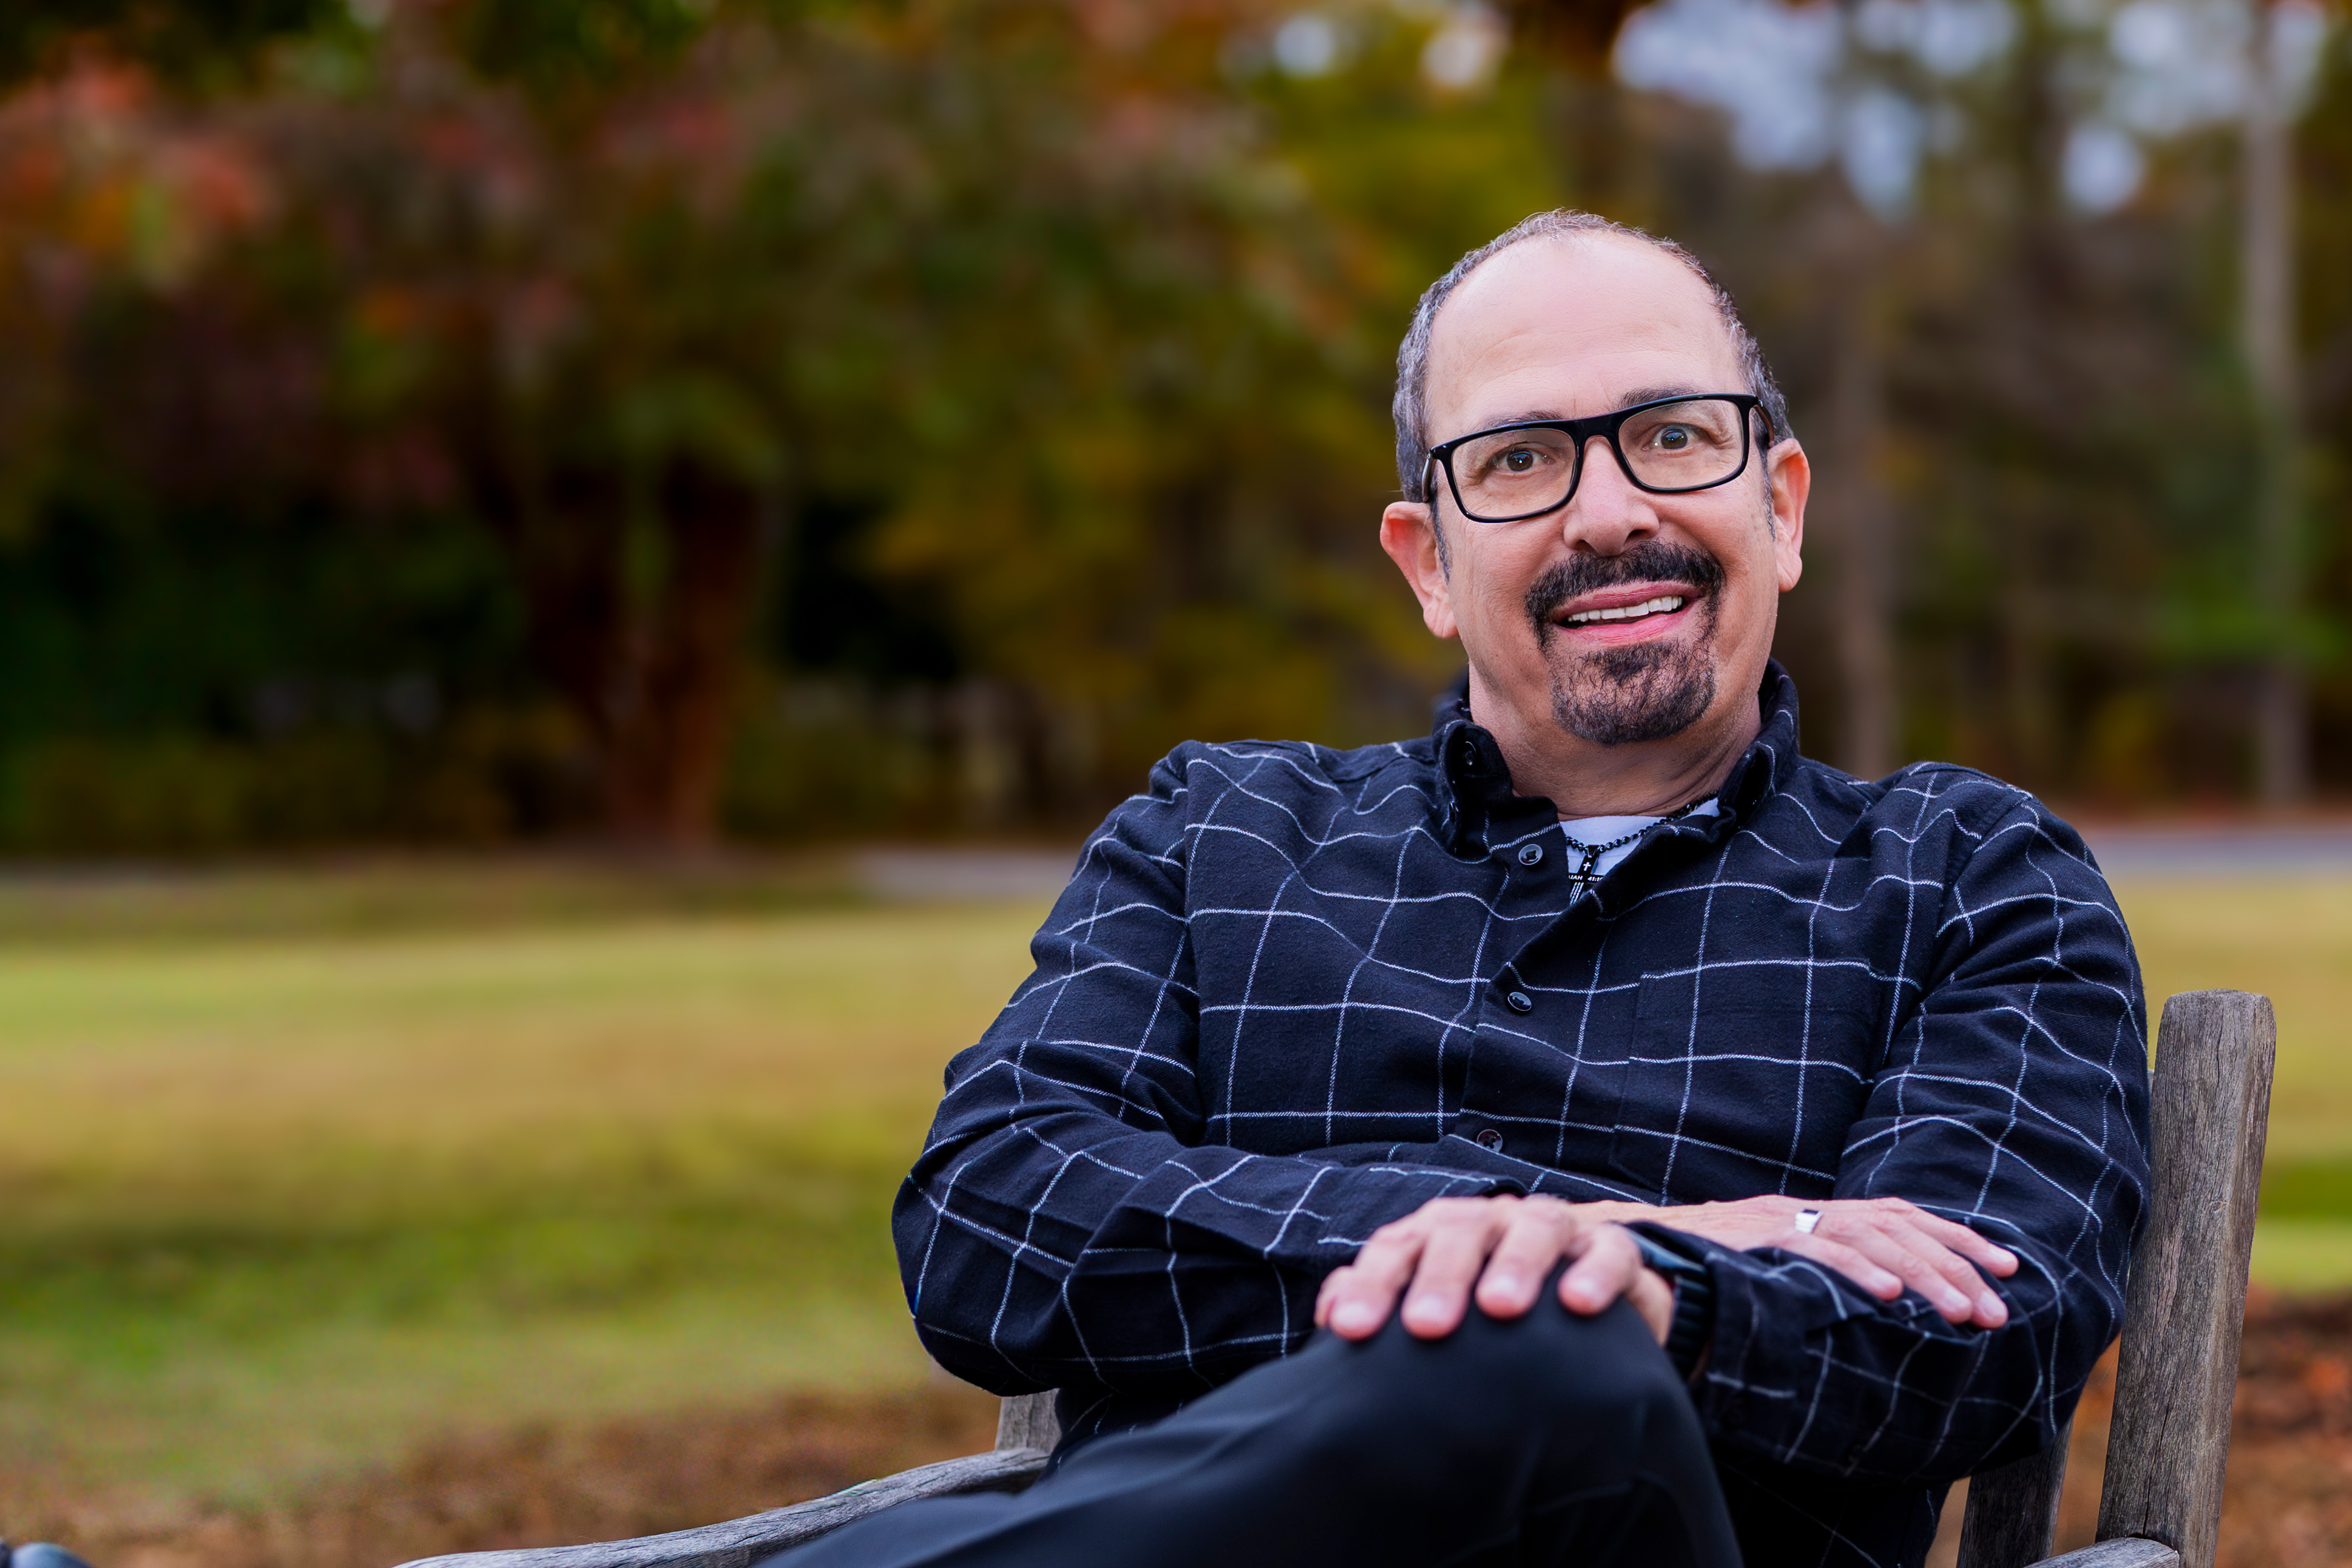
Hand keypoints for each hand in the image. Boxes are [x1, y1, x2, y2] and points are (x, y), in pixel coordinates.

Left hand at [1313, 1194, 1673, 1346]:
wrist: (1584, 1294)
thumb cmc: (1488, 1303)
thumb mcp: (1436, 1299)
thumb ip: (1382, 1298)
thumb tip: (1329, 1318)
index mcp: (1439, 1232)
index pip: (1397, 1248)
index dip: (1372, 1285)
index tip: (1350, 1329)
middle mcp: (1492, 1222)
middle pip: (1459, 1232)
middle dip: (1440, 1276)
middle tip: (1427, 1326)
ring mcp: (1553, 1229)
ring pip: (1533, 1229)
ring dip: (1515, 1264)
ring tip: (1501, 1307)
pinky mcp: (1610, 1249)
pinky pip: (1608, 1251)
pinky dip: (1595, 1272)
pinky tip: (1580, 1305)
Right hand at [1657, 1196, 2017, 1326]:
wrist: (1617, 1246)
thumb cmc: (1688, 1267)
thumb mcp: (1761, 1266)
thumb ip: (1808, 1274)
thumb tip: (1865, 1307)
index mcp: (1809, 1213)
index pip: (1897, 1215)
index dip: (1955, 1238)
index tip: (2007, 1268)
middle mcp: (1800, 1208)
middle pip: (1896, 1226)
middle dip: (1955, 1265)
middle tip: (1998, 1309)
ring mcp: (1776, 1220)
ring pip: (1868, 1238)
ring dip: (1925, 1276)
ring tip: (1965, 1314)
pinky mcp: (1750, 1237)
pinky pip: (1813, 1250)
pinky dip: (1857, 1272)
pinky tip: (1894, 1300)